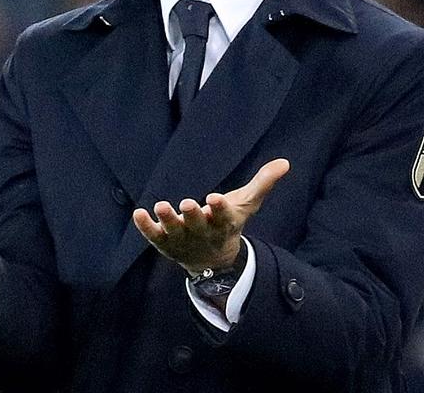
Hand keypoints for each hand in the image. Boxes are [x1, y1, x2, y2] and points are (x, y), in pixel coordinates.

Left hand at [133, 158, 289, 272]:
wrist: (212, 261)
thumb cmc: (227, 224)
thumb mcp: (246, 205)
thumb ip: (263, 183)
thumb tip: (285, 162)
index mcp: (223, 224)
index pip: (223, 216)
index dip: (220, 208)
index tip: (216, 198)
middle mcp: (202, 232)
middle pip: (197, 224)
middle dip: (193, 215)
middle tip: (188, 203)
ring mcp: (182, 239)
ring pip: (174, 230)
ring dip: (167, 219)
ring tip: (161, 205)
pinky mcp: (165, 242)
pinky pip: (154, 235)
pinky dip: (146, 227)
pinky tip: (138, 213)